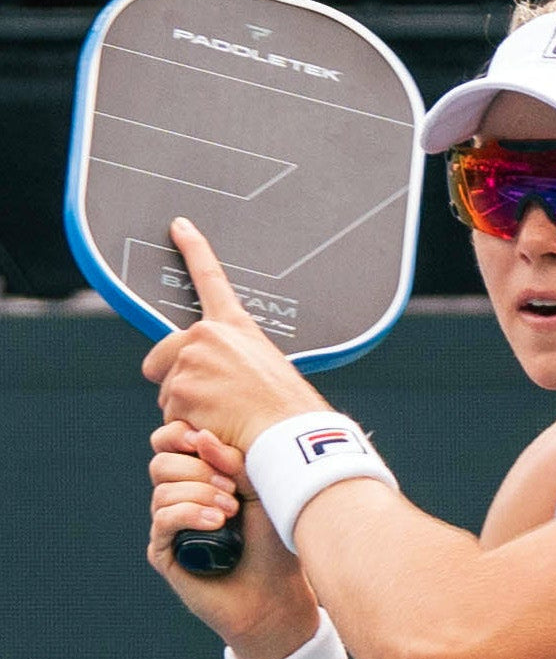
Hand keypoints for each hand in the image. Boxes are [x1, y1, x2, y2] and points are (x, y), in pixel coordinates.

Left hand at [142, 217, 328, 451]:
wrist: (288, 432)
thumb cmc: (285, 408)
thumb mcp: (263, 367)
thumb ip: (229, 358)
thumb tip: (205, 374)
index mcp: (235, 326)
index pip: (210, 277)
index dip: (193, 248)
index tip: (179, 225)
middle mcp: (207, 336)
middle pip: (164, 358)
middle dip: (175, 381)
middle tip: (211, 401)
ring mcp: (190, 361)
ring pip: (168, 394)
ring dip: (187, 410)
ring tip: (224, 417)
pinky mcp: (179, 388)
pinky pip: (169, 417)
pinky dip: (187, 428)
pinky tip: (215, 428)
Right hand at [148, 420, 319, 658]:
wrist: (276, 591)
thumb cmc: (274, 536)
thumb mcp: (260, 487)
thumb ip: (234, 460)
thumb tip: (201, 436)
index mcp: (202, 472)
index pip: (171, 440)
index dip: (180, 434)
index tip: (204, 439)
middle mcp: (181, 495)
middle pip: (162, 462)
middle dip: (198, 468)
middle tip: (232, 487)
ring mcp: (171, 523)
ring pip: (163, 489)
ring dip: (199, 493)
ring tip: (231, 511)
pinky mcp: (165, 551)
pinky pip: (163, 519)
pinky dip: (189, 514)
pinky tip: (216, 523)